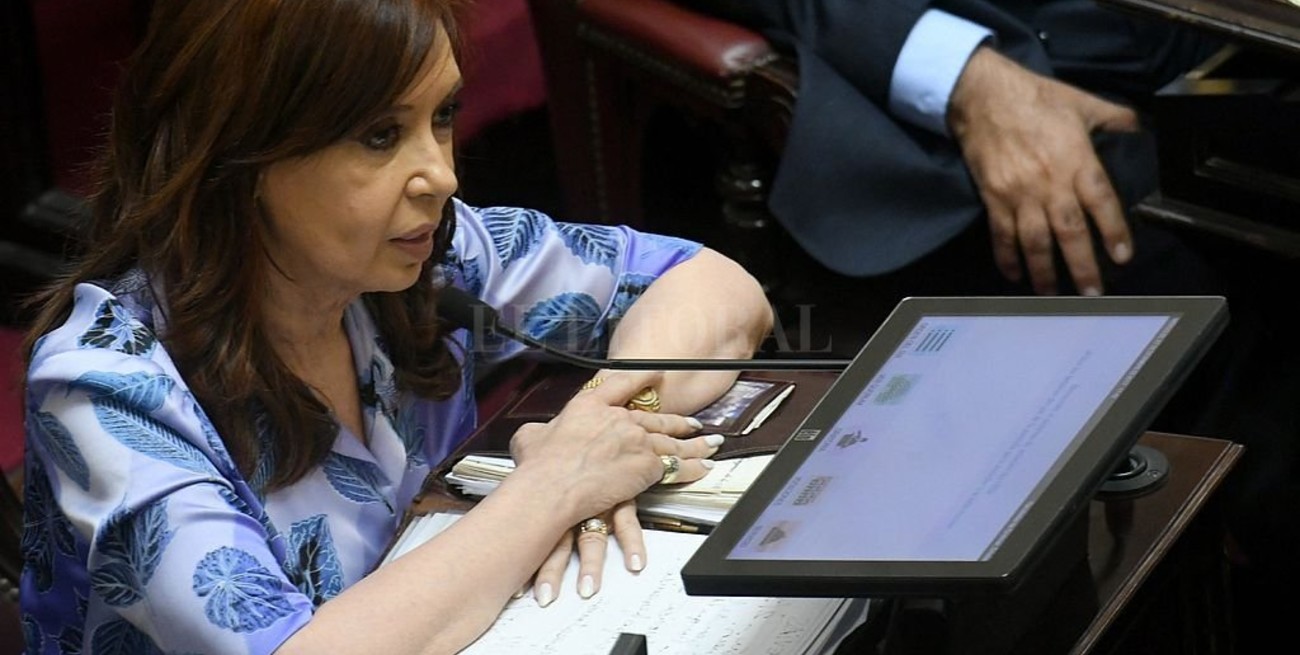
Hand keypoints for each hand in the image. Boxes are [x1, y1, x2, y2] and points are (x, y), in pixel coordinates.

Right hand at [509, 374, 719, 602]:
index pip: (622, 383)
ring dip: (694, 445)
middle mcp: (619, 419)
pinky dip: (692, 467)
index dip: (643, 377)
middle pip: (656, 417)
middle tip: (694, 423)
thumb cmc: (539, 466)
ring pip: (672, 441)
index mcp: (591, 406)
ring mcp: (636, 441)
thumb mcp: (530, 437)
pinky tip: (703, 468)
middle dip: (678, 422)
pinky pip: (676, 466)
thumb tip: (536, 436)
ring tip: (711, 445)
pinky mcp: (646, 466)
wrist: (553, 486)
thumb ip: (540, 432)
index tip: (658, 374)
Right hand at [948, 47, 1137, 295]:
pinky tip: (1014, 276)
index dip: (1113, 231)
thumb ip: (1114, 118)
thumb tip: (1140, 130)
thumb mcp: (1082, 101)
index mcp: (1076, 159)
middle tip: (1092, 294)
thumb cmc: (1036, 97)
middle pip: (1069, 232)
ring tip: (1052, 295)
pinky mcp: (994, 197)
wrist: (983, 95)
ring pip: (1034, 241)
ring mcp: (1019, 193)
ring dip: (1044, 272)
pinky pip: (1001, 235)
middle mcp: (1049, 182)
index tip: (1123, 257)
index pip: (1101, 202)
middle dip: (1082, 266)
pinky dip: (1007, 258)